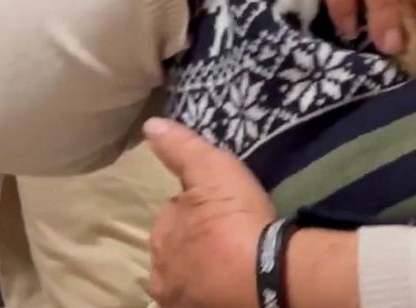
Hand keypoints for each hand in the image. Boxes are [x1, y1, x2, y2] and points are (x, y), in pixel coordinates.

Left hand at [144, 118, 274, 307]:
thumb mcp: (211, 169)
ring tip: (230, 264)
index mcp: (161, 234)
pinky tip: (228, 287)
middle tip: (226, 236)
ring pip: (188, 280)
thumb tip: (149, 125)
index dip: (194, 209)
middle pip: (177, 251)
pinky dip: (212, 293)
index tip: (218, 208)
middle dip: (194, 243)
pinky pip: (203, 300)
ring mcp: (182, 302)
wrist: (266, 275)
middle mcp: (162, 273)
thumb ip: (180, 149)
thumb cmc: (235, 220)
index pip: (172, 214)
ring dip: (201, 271)